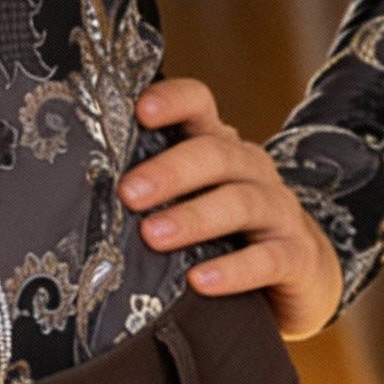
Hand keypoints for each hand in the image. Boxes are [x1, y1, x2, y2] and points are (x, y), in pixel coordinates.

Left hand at [120, 78, 343, 340]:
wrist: (304, 273)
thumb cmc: (229, 232)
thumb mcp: (195, 199)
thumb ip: (156, 189)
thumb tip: (78, 194)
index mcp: (220, 146)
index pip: (199, 103)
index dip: (172, 101)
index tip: (140, 111)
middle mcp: (251, 168)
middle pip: (215, 153)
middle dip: (170, 171)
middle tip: (128, 193)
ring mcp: (279, 210)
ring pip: (240, 202)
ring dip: (194, 217)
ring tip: (153, 236)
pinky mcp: (297, 257)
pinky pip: (269, 259)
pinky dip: (234, 269)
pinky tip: (202, 281)